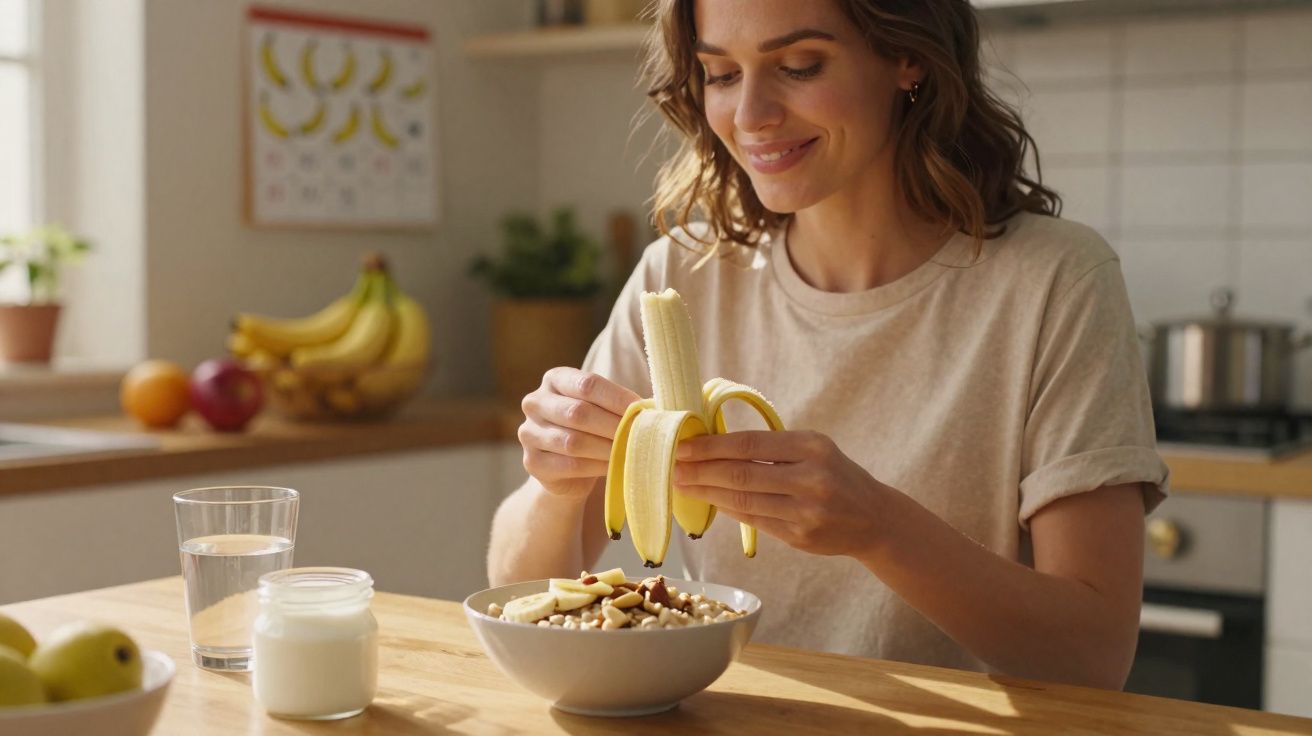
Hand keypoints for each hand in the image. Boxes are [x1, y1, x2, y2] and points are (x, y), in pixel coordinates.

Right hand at [519, 367, 641, 501]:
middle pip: (578, 413)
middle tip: (642, 436)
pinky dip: (597, 466)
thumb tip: (656, 407)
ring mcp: (529, 433)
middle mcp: (535, 402)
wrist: (568, 468)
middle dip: (615, 426)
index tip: (645, 410)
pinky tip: (615, 466)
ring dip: (608, 448)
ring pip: (573, 442)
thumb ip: (622, 404)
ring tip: (632, 452)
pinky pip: (569, 465)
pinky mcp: (532, 462)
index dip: (619, 398)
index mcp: (555, 379)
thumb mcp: (603, 408)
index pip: (588, 384)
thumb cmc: (593, 428)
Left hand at [674, 430, 888, 557]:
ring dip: (707, 493)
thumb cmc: (836, 475)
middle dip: (701, 471)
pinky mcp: (800, 538)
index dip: (711, 446)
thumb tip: (715, 445)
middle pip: (741, 475)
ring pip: (743, 501)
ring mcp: (806, 512)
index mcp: (813, 447)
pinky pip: (754, 520)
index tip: (683, 445)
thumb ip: (774, 448)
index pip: (750, 444)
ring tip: (682, 485)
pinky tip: (710, 501)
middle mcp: (811, 479)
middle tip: (672, 467)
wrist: (873, 518)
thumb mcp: (814, 449)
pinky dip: (728, 509)